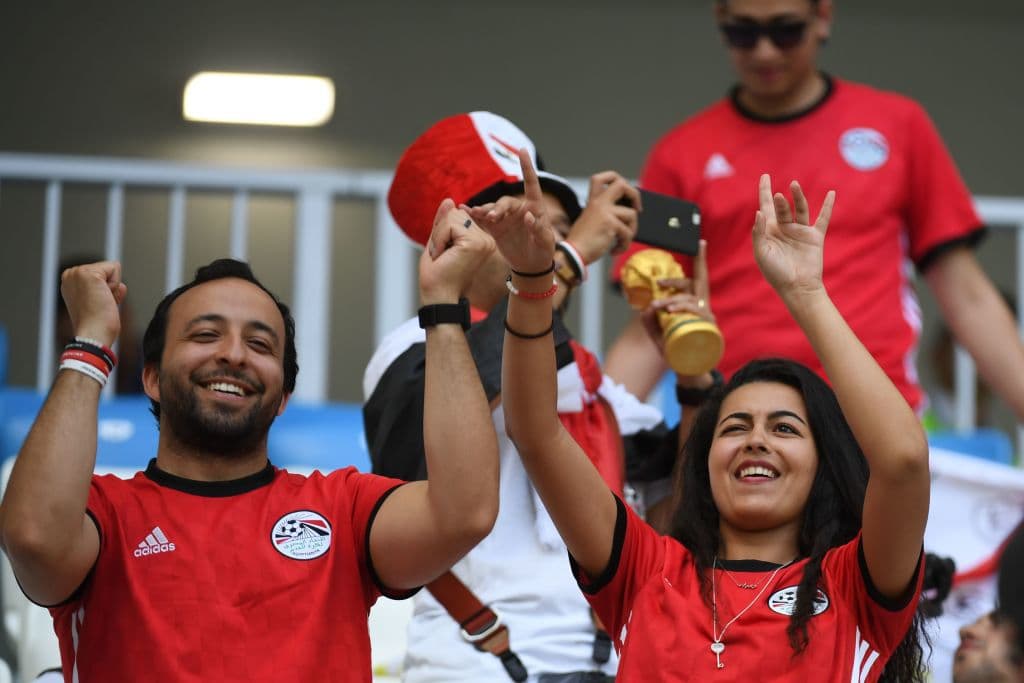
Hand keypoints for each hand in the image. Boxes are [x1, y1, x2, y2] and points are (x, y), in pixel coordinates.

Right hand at [59, 261, 126, 346]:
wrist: (93, 335)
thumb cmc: (97, 325)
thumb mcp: (100, 303)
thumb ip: (107, 291)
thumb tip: (121, 287)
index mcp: (70, 282)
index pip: (101, 273)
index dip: (106, 290)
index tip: (97, 305)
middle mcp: (70, 274)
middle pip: (107, 269)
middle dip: (110, 288)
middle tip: (100, 305)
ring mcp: (77, 273)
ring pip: (112, 268)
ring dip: (112, 288)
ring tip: (101, 303)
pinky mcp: (88, 274)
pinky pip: (115, 268)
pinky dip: (115, 286)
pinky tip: (104, 299)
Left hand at [419, 199, 496, 304]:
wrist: (439, 297)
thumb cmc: (437, 276)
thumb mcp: (438, 242)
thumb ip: (444, 222)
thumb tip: (450, 200)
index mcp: (480, 240)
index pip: (457, 216)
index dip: (442, 231)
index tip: (443, 254)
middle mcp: (486, 239)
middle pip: (455, 213)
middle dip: (440, 232)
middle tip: (442, 255)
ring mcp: (483, 241)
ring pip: (452, 217)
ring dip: (439, 236)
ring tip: (443, 256)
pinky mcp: (475, 243)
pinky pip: (449, 224)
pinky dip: (439, 239)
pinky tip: (443, 256)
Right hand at [464, 149, 554, 275]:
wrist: (531, 266)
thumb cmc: (543, 251)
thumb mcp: (546, 242)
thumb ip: (538, 229)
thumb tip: (529, 215)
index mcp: (534, 207)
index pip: (531, 183)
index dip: (526, 166)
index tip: (522, 150)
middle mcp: (518, 209)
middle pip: (504, 202)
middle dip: (496, 208)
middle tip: (491, 217)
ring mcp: (504, 218)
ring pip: (491, 209)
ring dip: (483, 211)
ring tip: (476, 214)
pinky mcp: (494, 228)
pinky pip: (482, 219)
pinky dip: (474, 215)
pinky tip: (464, 211)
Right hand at [566, 171, 640, 261]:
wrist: (573, 255)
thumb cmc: (583, 243)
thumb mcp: (592, 221)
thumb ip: (606, 213)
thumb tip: (630, 212)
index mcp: (593, 201)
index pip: (600, 178)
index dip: (615, 179)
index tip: (623, 194)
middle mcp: (599, 203)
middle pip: (622, 185)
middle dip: (635, 195)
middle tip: (637, 209)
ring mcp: (605, 212)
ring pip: (632, 214)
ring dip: (631, 231)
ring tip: (621, 241)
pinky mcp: (611, 224)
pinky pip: (628, 233)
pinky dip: (624, 245)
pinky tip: (615, 251)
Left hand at [640, 240, 713, 358]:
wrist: (689, 372)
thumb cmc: (676, 350)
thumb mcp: (658, 334)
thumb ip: (650, 321)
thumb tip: (645, 307)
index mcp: (695, 304)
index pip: (698, 279)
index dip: (700, 261)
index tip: (701, 242)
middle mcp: (704, 307)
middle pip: (696, 284)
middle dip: (678, 279)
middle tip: (661, 282)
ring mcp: (708, 317)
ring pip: (692, 298)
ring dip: (673, 299)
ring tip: (660, 306)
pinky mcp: (709, 328)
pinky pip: (698, 312)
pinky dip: (684, 308)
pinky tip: (671, 310)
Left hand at [752, 174, 834, 300]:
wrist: (797, 287)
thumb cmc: (775, 273)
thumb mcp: (761, 253)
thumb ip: (758, 232)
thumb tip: (759, 211)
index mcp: (769, 231)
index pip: (766, 207)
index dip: (764, 191)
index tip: (764, 176)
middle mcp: (785, 229)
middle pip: (781, 207)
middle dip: (779, 201)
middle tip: (777, 196)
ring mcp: (800, 231)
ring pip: (799, 209)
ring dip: (797, 197)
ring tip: (794, 186)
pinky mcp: (814, 237)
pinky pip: (822, 218)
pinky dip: (827, 206)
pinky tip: (831, 193)